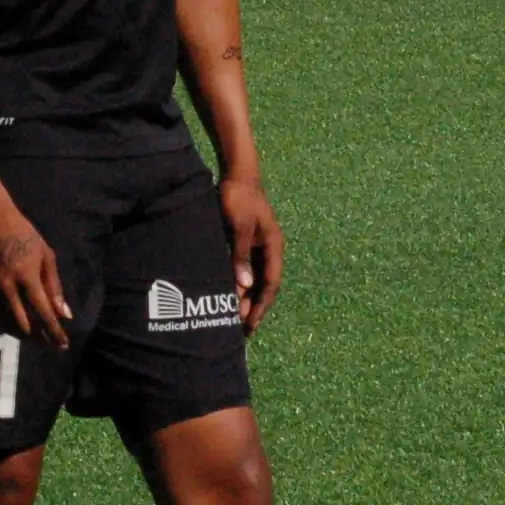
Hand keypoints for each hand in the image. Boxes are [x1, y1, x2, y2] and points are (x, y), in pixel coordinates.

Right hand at [0, 200, 71, 348]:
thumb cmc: (23, 233)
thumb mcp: (46, 254)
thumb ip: (55, 286)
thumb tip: (65, 314)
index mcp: (27, 276)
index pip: (44, 312)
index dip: (55, 332)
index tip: (64, 345)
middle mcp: (8, 288)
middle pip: (25, 325)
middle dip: (40, 339)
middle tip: (52, 345)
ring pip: (6, 324)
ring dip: (24, 335)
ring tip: (37, 338)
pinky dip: (4, 325)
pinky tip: (15, 328)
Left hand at [218, 176, 283, 333]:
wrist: (237, 174)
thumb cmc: (238, 198)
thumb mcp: (239, 227)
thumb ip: (241, 255)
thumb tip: (244, 287)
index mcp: (274, 246)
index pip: (271, 284)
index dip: (261, 306)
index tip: (250, 324)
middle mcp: (269, 250)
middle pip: (264, 286)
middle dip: (254, 308)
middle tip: (241, 329)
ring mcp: (259, 246)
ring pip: (255, 280)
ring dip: (246, 298)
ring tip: (234, 319)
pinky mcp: (247, 243)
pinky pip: (246, 270)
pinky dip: (240, 284)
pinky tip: (230, 295)